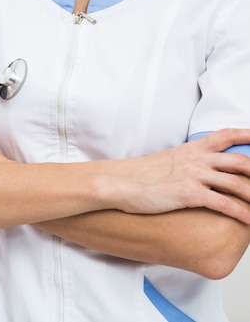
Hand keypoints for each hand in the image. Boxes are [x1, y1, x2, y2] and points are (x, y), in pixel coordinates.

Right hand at [116, 129, 249, 222]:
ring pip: (237, 183)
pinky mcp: (189, 194)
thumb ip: (185, 161)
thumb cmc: (138, 175)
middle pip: (240, 161)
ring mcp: (193, 176)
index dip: (248, 134)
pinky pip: (224, 204)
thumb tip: (195, 169)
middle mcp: (196, 159)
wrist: (120, 182)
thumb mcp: (166, 160)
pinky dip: (241, 214)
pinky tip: (249, 221)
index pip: (226, 135)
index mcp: (191, 149)